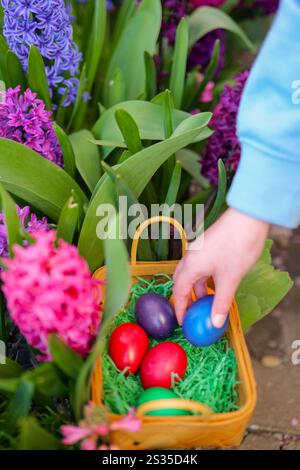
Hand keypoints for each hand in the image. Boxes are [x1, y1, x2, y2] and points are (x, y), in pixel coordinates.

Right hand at [173, 208, 269, 327]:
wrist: (247, 218)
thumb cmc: (237, 247)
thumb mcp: (230, 279)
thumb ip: (221, 302)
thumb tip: (215, 323)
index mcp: (191, 266)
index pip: (179, 291)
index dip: (180, 309)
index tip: (182, 323)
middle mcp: (190, 257)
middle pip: (181, 281)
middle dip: (185, 298)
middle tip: (191, 314)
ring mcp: (198, 250)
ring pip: (191, 273)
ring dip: (196, 288)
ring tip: (205, 302)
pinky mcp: (207, 245)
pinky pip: (199, 267)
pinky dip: (203, 279)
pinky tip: (215, 285)